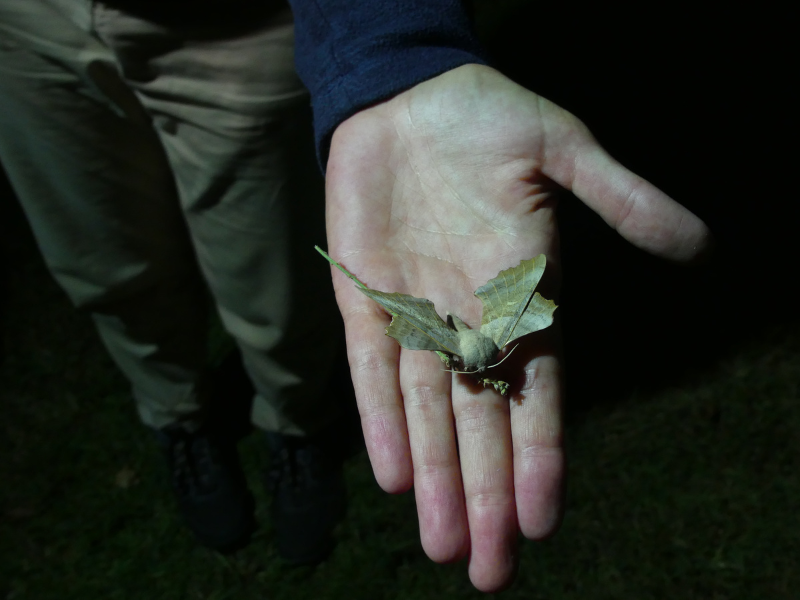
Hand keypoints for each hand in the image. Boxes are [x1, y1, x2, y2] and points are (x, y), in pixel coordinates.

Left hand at [324, 64, 709, 591]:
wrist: (410, 97)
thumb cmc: (491, 121)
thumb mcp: (566, 152)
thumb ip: (622, 200)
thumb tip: (699, 243)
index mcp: (524, 302)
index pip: (536, 397)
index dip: (540, 460)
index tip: (541, 523)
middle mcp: (471, 324)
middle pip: (480, 427)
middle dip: (485, 497)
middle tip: (487, 570)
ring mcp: (416, 318)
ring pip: (426, 415)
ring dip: (434, 480)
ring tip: (442, 544)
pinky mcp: (364, 301)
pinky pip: (371, 371)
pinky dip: (379, 421)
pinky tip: (393, 476)